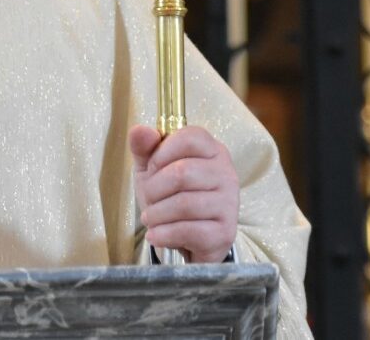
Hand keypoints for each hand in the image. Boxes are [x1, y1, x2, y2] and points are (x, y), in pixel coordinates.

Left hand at [128, 124, 238, 263]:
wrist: (188, 239)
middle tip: (148, 199)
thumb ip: (144, 148)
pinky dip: (164, 234)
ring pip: (185, 204)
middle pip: (183, 173)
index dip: (161, 153)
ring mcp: (229, 203)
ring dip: (157, 214)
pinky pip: (189, 230)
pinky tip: (156, 235)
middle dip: (154, 189)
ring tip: (150, 219)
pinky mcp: (225, 232)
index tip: (152, 169)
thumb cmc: (169, 196)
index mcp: (212, 150)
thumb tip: (139, 130)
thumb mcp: (152, 169)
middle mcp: (227, 173)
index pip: (189, 138)